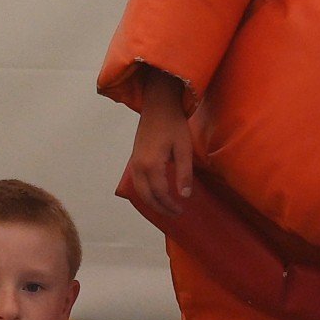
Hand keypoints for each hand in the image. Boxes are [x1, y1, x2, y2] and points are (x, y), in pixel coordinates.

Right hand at [124, 69, 193, 218]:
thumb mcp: (184, 149)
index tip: (182, 210)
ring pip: (139, 191)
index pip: (160, 193)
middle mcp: (139, 166)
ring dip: (151, 202)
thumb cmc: (174, 125)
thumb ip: (184, 173)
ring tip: (165, 208)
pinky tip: (155, 194)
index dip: (170, 204)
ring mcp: (134, 163)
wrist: (158, 106)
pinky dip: (145, 193)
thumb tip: (185, 195)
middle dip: (160, 208)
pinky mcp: (134, 159)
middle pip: (146, 196)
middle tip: (174, 214)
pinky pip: (136, 182)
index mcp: (151, 165)